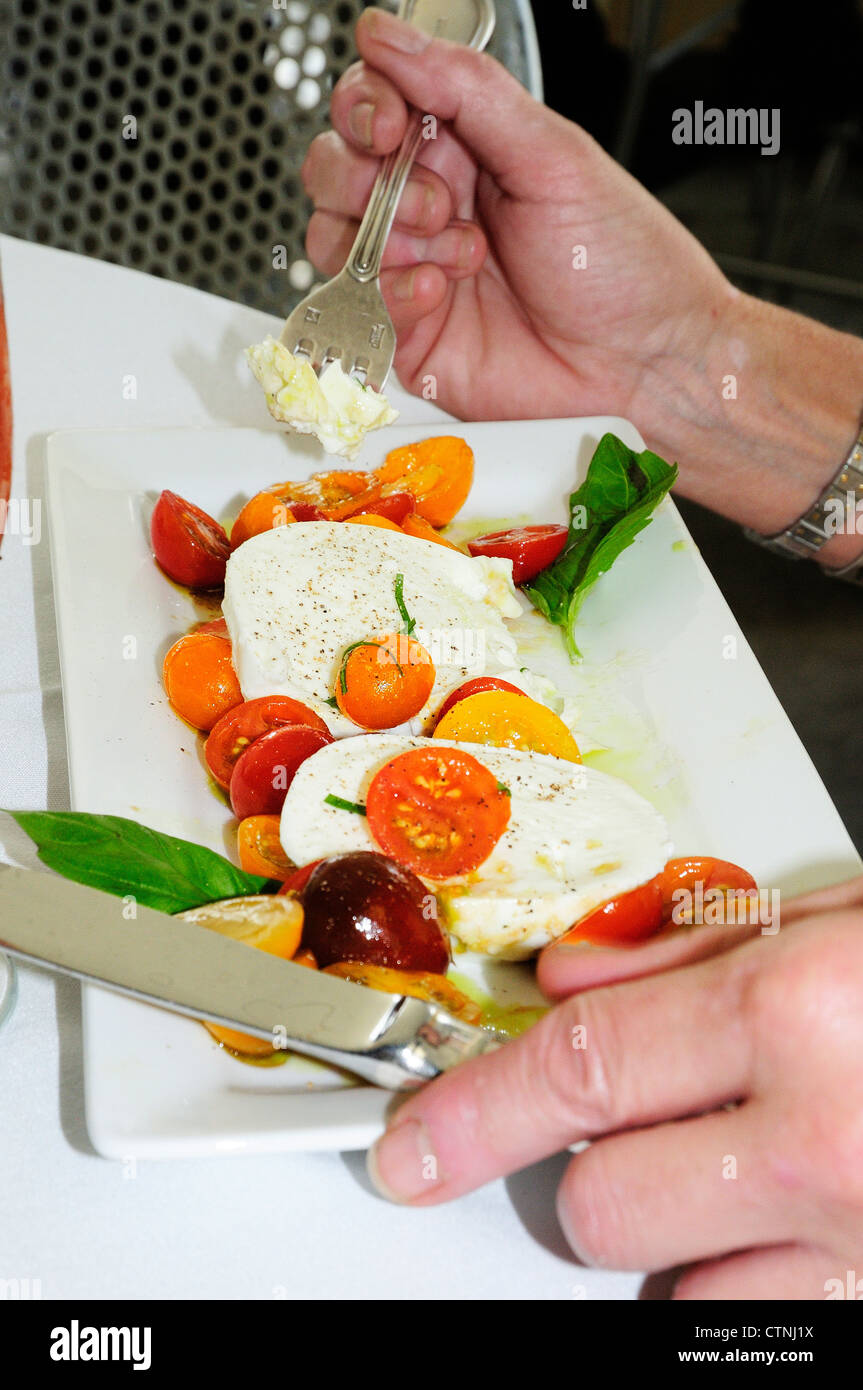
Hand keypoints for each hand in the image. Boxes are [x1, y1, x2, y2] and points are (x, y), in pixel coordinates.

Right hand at [301, 7, 730, 424]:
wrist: (643, 363)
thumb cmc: (623, 266)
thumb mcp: (553, 154)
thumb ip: (465, 88)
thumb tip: (388, 36)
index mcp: (466, 151)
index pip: (374, 105)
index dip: (366, 106)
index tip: (390, 122)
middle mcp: (432, 208)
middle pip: (337, 168)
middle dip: (366, 176)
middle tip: (437, 200)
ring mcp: (415, 273)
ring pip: (334, 235)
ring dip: (386, 236)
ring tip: (458, 252)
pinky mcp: (409, 336)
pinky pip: (356, 305)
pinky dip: (392, 292)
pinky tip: (441, 292)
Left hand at [368, 876, 862, 1298]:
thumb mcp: (836, 924)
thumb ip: (694, 953)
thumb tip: (570, 982)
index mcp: (793, 1009)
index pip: (577, 1069)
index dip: (475, 1110)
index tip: (417, 1147)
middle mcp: (821, 1139)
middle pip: (598, 1201)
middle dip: (587, 1161)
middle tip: (646, 1115)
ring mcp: (858, 1238)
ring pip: (665, 1288)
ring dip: (668, 1230)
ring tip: (733, 1164)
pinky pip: (751, 1333)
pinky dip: (739, 1279)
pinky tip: (778, 1217)